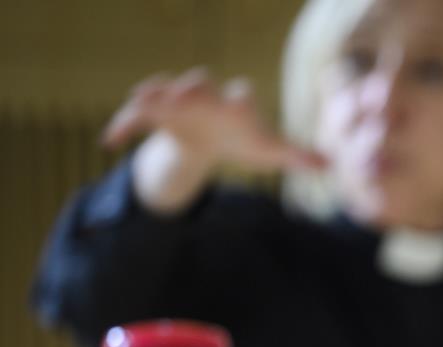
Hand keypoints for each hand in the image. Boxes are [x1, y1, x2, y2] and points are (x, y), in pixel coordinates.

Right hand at [103, 69, 324, 213]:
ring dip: (153, 94)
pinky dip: (121, 127)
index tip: (240, 99)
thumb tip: (333, 165)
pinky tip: (109, 142)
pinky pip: (134, 118)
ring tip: (141, 98)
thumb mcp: (269, 152)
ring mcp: (177, 104)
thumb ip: (298, 156)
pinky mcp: (155, 116)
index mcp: (235, 105)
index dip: (241, 97)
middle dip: (193, 86)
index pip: (240, 96)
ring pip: (162, 93)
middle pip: (199, 84)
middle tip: (187, 90)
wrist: (211, 142)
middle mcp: (205, 97)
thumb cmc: (244, 141)